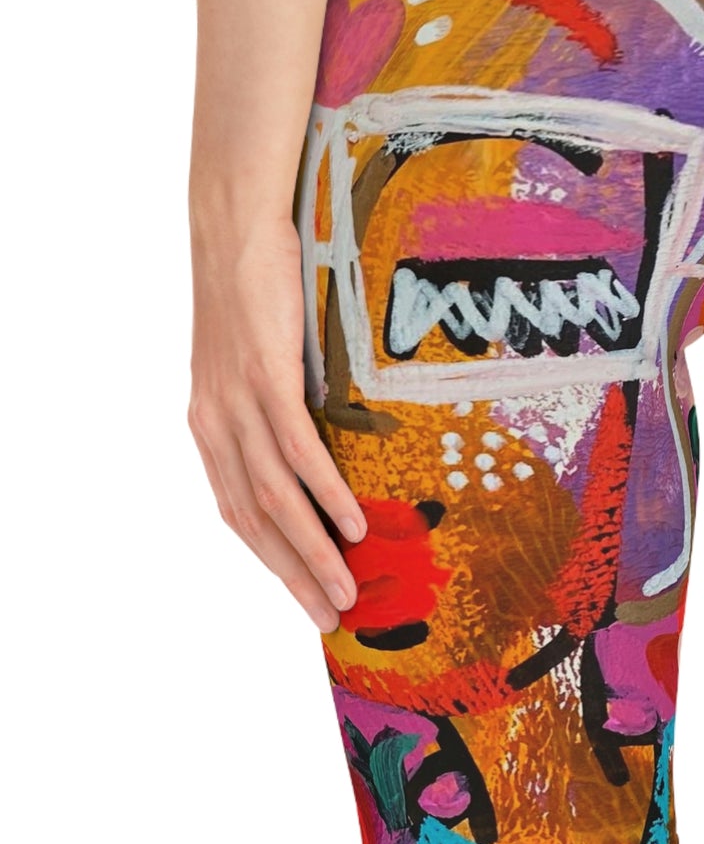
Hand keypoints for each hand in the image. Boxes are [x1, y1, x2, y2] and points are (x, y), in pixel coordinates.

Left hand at [188, 216, 364, 630]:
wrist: (234, 225)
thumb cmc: (255, 285)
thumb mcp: (257, 356)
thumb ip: (276, 401)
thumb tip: (326, 435)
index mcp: (210, 424)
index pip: (237, 510)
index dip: (271, 560)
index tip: (306, 595)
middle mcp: (215, 423)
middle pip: (254, 519)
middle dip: (293, 575)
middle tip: (332, 618)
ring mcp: (238, 402)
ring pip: (275, 497)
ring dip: (313, 553)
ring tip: (347, 591)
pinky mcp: (265, 376)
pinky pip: (297, 449)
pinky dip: (325, 494)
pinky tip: (351, 526)